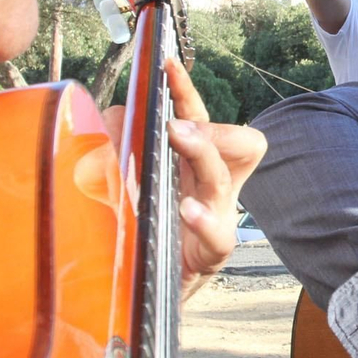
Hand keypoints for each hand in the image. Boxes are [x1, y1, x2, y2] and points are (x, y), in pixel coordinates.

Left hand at [104, 58, 266, 299]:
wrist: (143, 293)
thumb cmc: (143, 231)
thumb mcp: (124, 180)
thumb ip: (117, 144)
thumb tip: (115, 114)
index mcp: (196, 165)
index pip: (204, 119)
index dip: (189, 91)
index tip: (166, 65)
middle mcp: (213, 187)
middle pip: (242, 144)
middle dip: (212, 128)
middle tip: (176, 124)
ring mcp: (217, 220)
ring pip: (224, 182)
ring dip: (203, 153)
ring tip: (178, 137)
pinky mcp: (209, 255)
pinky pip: (219, 236)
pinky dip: (204, 220)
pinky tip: (188, 209)